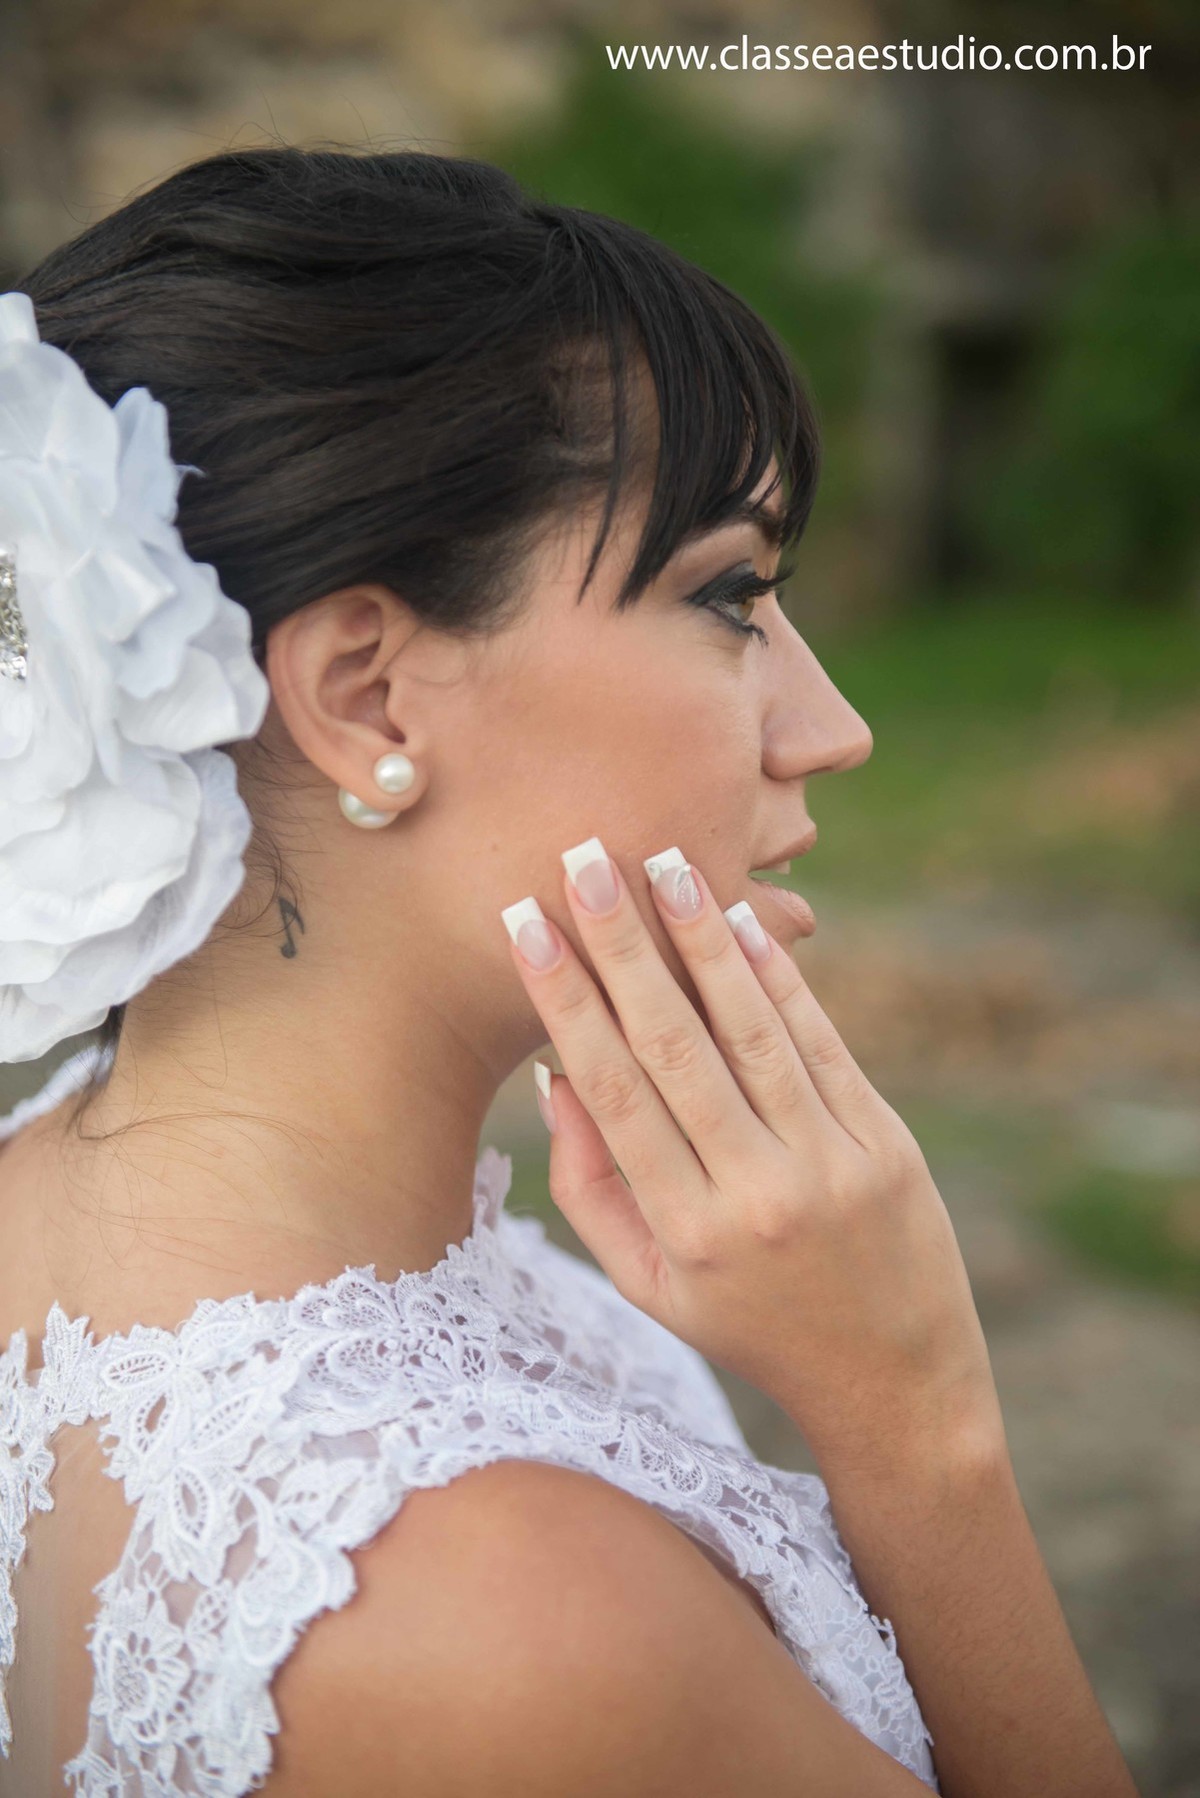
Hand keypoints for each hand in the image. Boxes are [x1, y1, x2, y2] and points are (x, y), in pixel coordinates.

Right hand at [502, 840, 1004, 1475]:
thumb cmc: (751, 1326)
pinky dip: (780, 978)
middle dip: (623, 944)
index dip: (565, 999)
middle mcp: (757, 1192)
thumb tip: (557, 1078)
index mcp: (686, 1231)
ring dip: (704, 939)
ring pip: (752, 1030)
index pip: (614, 1090)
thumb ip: (593, 1191)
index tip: (527, 924)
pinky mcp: (884, 1140)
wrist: (894, 1378)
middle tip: (585, 858)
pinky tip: (745, 919)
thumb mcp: (652, 1286)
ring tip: (667, 862)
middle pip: (675, 1044)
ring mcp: (829, 1162)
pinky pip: (820, 1043)